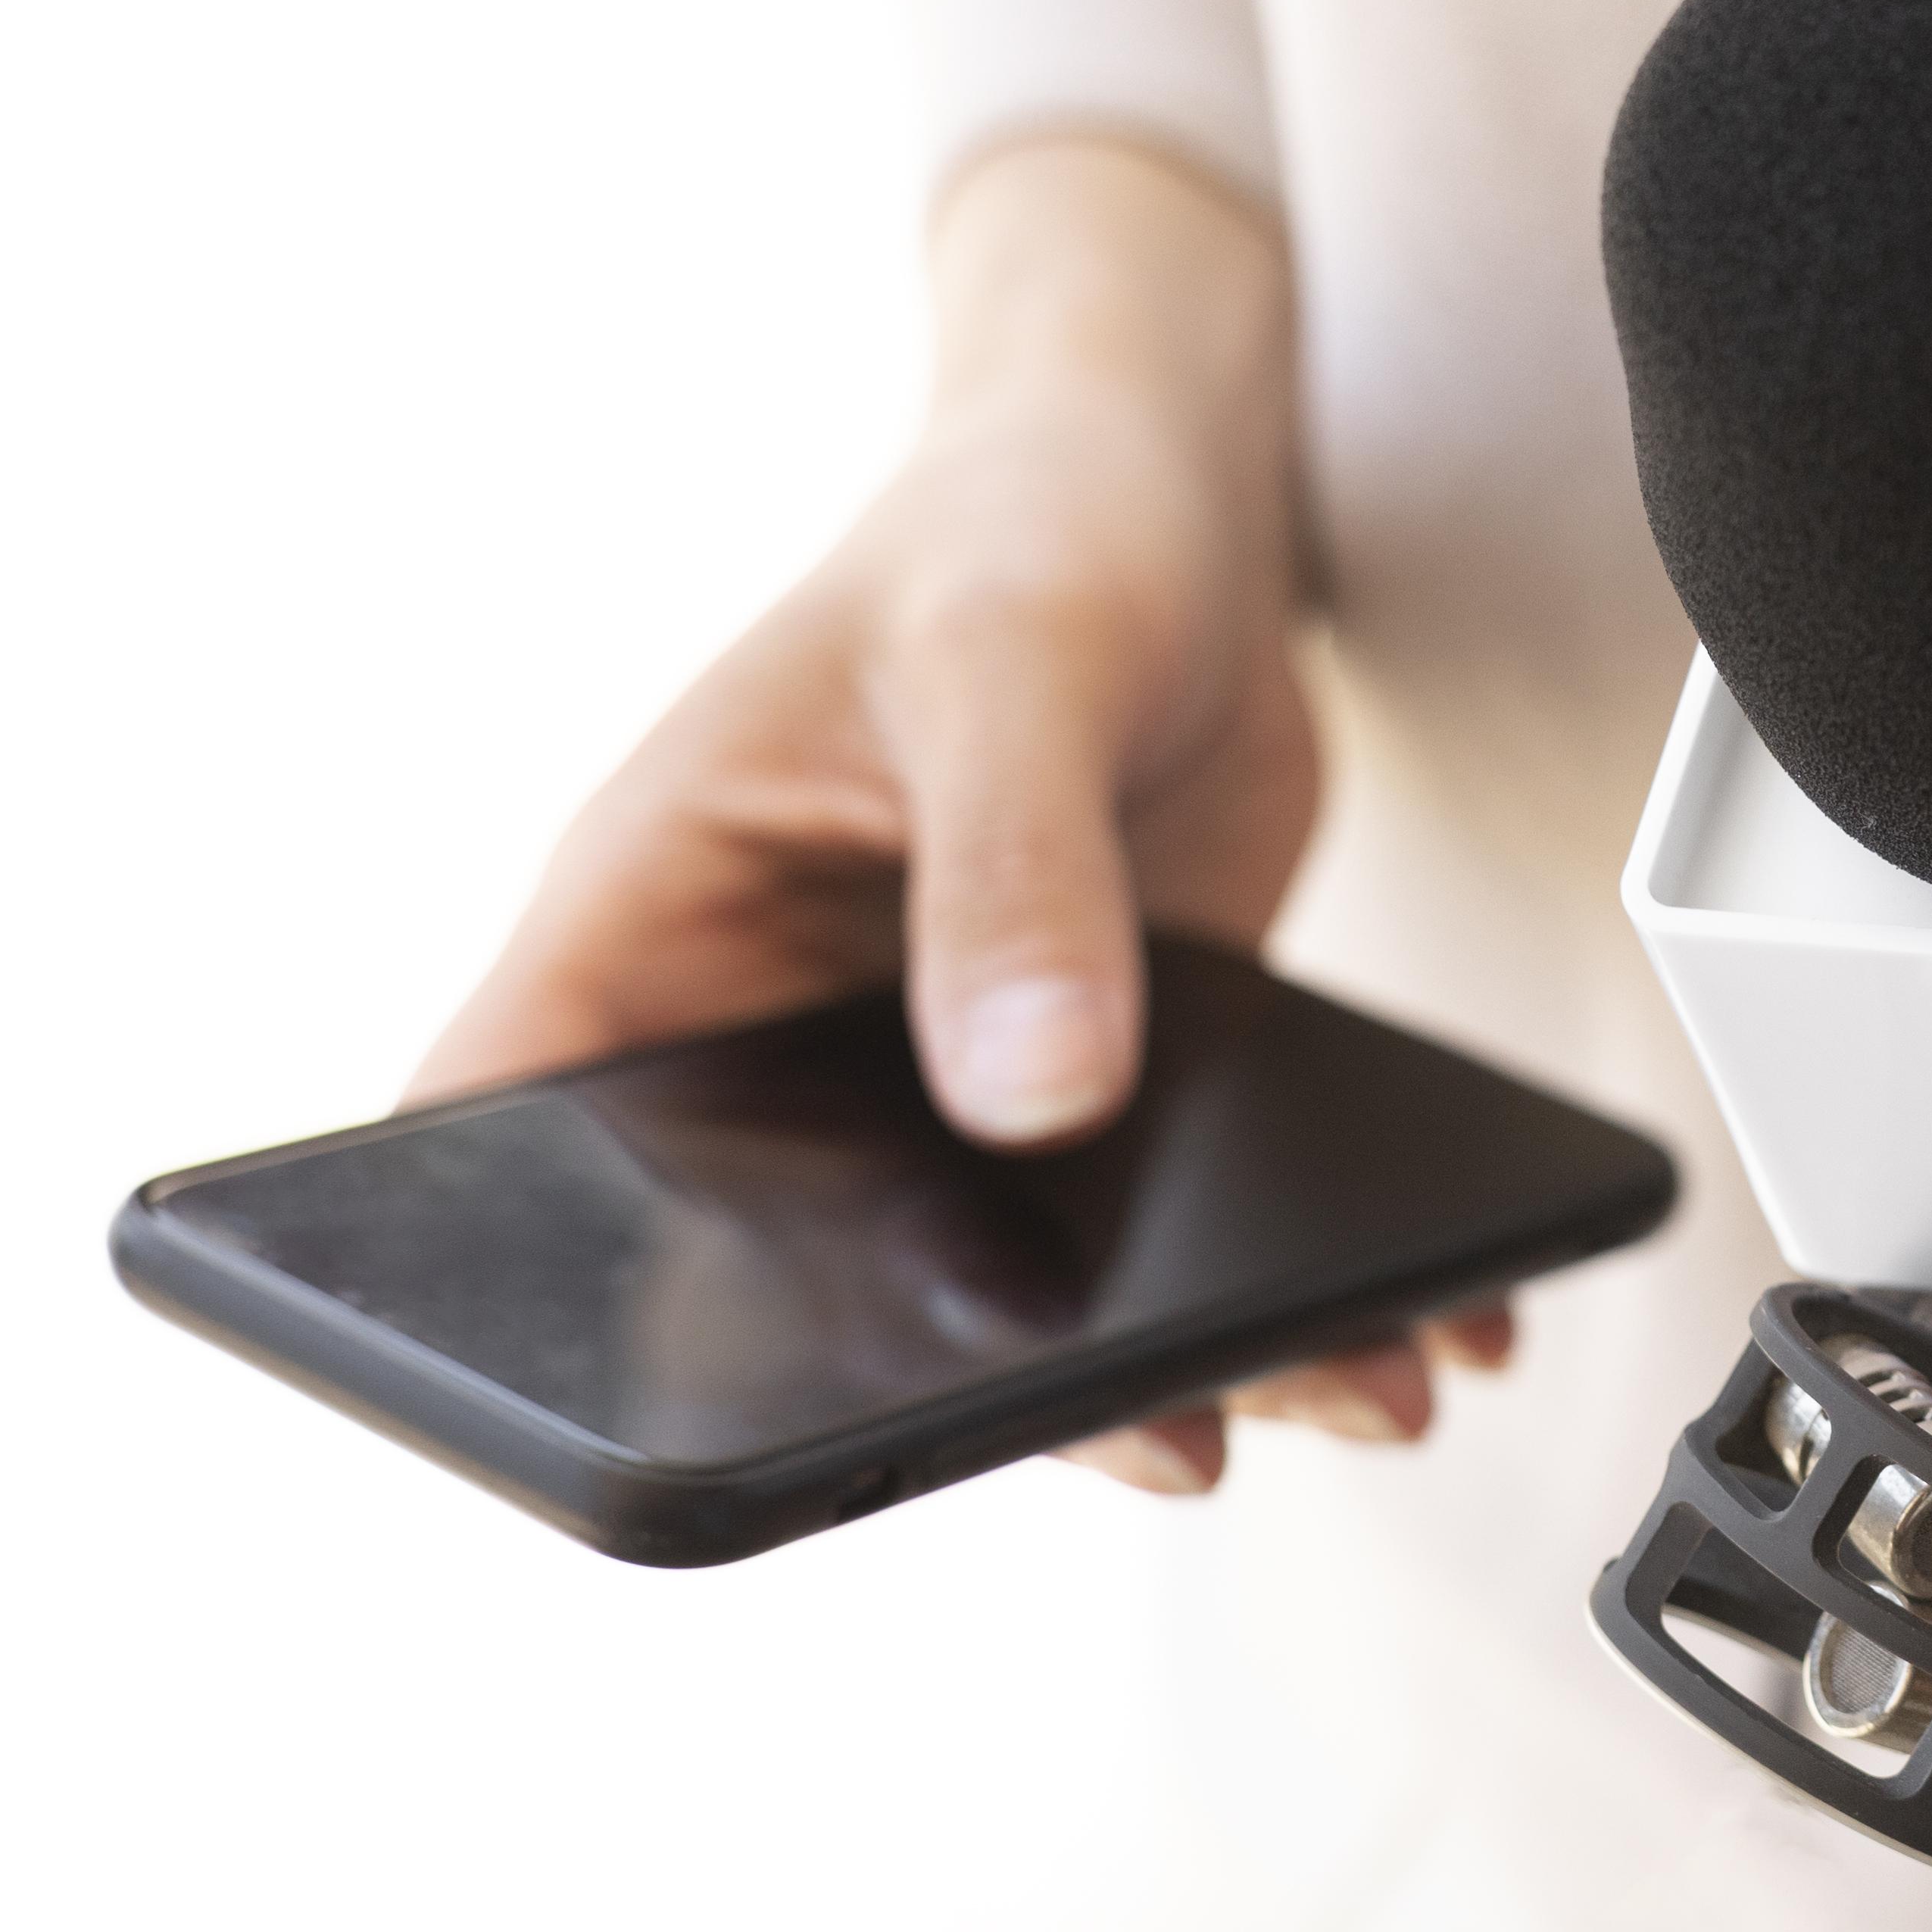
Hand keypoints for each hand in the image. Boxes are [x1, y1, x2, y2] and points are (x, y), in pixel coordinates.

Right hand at [409, 133, 1503, 1490]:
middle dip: (974, 1392)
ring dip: (1188, 1357)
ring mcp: (935, 1080)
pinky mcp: (1092, 1087)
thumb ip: (1011, 876)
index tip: (649, 1429)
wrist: (1180, 490)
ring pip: (1010, 1291)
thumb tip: (1037, 1096)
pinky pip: (1163, 1233)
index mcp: (657, 925)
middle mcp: (776, 1034)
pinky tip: (1429, 1320)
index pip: (502, 1137)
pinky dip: (1294, 1287)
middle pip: (799, 1280)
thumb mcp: (1003, 669)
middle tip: (1161, 1442)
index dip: (513, 1301)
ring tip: (1350, 1389)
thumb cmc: (1025, 519)